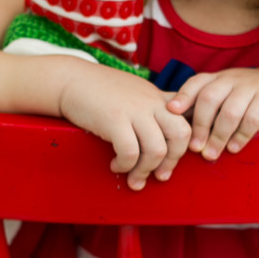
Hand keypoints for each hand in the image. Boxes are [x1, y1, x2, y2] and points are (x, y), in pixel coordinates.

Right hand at [56, 64, 192, 189]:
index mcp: (159, 98)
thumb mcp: (135, 92)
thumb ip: (153, 107)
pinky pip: (130, 152)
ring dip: (145, 170)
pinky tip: (116, 165)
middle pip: (181, 135)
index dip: (185, 146)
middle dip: (172, 162)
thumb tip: (167, 129)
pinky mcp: (114, 119)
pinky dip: (125, 166)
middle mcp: (151, 102)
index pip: (188, 121)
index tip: (170, 161)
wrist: (71, 79)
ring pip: (157, 149)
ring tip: (133, 178)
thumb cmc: (101, 90)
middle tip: (160, 176)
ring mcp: (134, 110)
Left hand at [167, 67, 258, 158]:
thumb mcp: (227, 91)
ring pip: (229, 112)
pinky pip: (252, 120)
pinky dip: (241, 136)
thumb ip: (206, 104)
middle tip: (193, 148)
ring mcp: (251, 89)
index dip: (183, 96)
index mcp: (218, 78)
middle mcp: (232, 80)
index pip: (196, 83)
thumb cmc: (249, 95)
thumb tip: (177, 128)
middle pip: (209, 99)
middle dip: (199, 125)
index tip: (172, 112)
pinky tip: (233, 149)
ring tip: (211, 155)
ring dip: (218, 136)